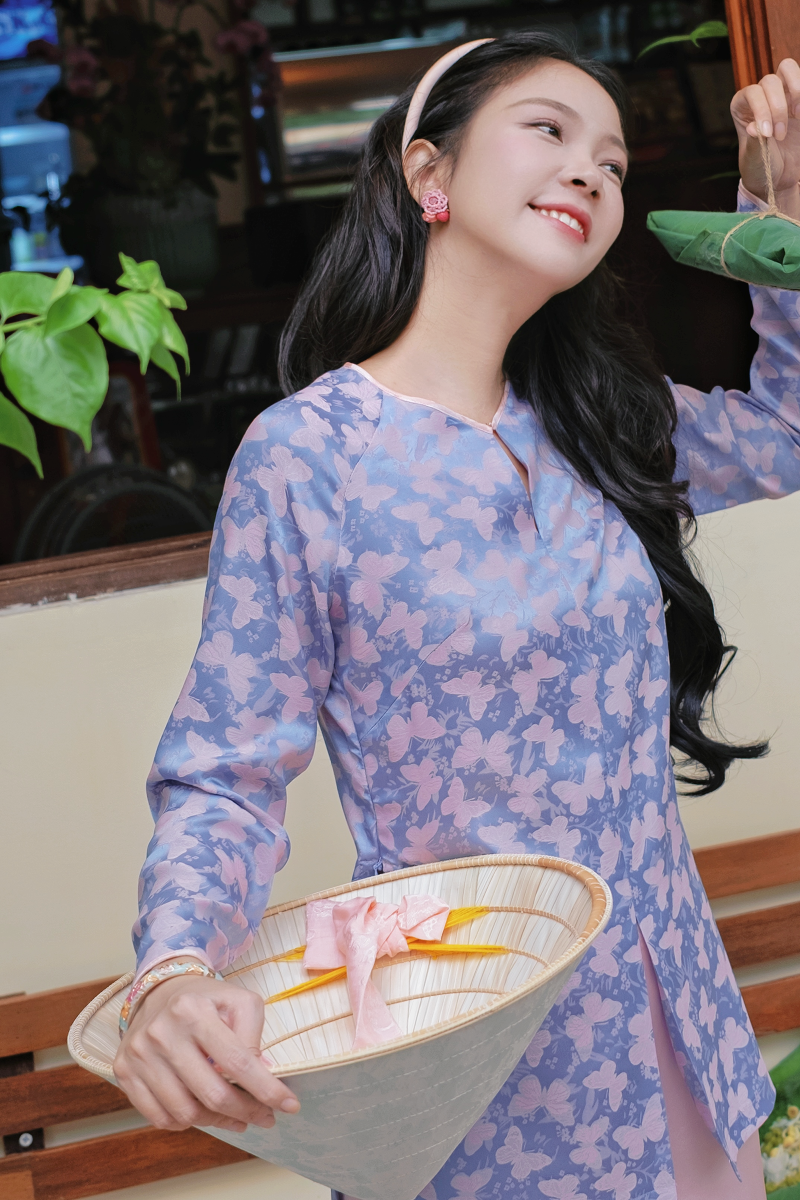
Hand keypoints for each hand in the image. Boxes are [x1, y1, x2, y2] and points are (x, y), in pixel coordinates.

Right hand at [114, 970, 299, 1133]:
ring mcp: (139, 1054)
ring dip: (218, 1122)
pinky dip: (186, 1123)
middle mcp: (161, 1032)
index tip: (288, 1106)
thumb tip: (263, 1075)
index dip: (266, 1089)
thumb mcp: (239, 1001)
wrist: (160, 991)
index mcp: (193, 1010)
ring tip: (236, 1117)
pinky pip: (158, 1117)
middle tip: (264, 1117)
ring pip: (185, 1112)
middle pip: (212, 1093)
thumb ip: (253, 1035)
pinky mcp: (124, 1071)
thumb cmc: (206, 1000)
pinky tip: (203, 1113)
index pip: (237, 1061)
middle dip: (246, 1111)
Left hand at [731, 59, 799, 217]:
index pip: (752, 93)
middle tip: (780, 136)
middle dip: (778, 107)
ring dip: (796, 89)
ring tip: (799, 116)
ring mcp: (783, 94)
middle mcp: (761, 96)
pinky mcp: (799, 99)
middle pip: (770, 81)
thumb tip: (753, 126)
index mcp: (743, 108)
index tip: (768, 134)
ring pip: (788, 68)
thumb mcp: (755, 160)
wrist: (781, 178)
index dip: (762, 109)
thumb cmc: (762, 169)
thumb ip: (754, 143)